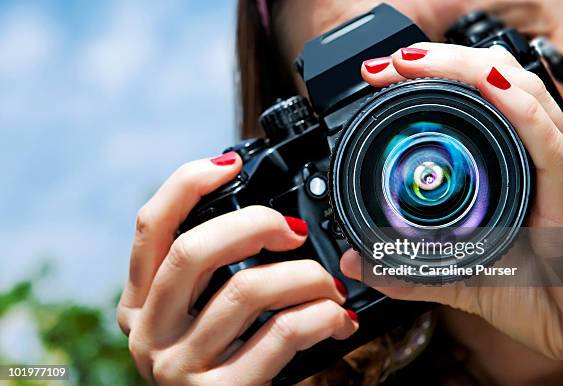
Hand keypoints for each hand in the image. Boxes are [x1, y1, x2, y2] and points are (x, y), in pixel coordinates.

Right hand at [117, 152, 357, 384]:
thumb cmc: (226, 362)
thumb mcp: (200, 316)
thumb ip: (210, 274)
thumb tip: (262, 217)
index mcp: (140, 303)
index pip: (150, 226)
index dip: (187, 183)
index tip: (229, 163)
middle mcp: (149, 333)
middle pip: (195, 250)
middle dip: (255, 224)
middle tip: (294, 231)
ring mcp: (180, 367)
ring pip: (247, 289)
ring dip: (305, 276)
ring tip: (329, 284)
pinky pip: (282, 333)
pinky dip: (321, 315)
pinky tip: (336, 317)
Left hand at [347, 43, 562, 382]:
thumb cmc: (548, 301)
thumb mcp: (467, 278)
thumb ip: (411, 270)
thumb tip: (357, 262)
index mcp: (526, 163)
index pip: (484, 97)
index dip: (438, 76)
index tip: (384, 76)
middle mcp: (551, 155)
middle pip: (501, 80)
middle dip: (442, 62)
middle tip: (388, 65)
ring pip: (524, 96)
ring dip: (467, 71)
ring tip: (416, 64)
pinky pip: (551, 145)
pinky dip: (520, 111)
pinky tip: (489, 87)